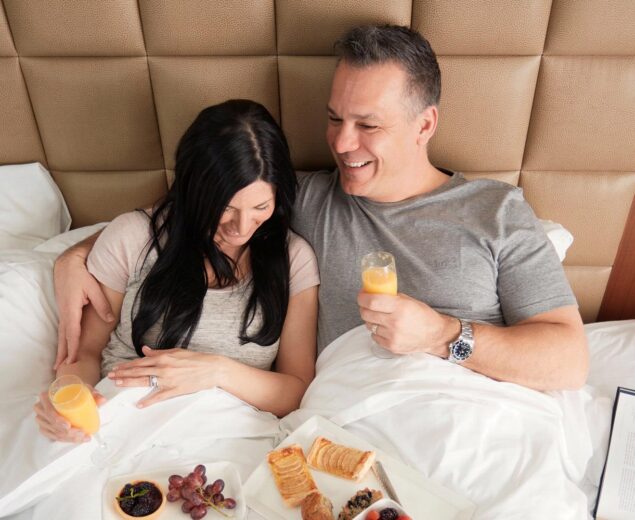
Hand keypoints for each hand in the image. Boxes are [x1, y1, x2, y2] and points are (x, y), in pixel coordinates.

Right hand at [34, 385, 105, 442]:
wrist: (69, 393)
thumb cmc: (75, 391)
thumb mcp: (84, 389)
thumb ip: (93, 394)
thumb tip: (102, 400)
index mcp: (46, 396)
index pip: (48, 410)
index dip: (57, 419)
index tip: (68, 425)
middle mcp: (40, 408)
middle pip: (51, 424)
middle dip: (67, 432)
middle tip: (82, 433)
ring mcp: (41, 419)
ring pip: (53, 432)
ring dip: (68, 437)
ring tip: (84, 437)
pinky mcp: (45, 427)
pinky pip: (53, 437)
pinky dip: (66, 439)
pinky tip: (77, 439)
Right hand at [54, 253, 113, 368]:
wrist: (67, 264)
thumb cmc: (81, 274)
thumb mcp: (94, 288)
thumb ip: (102, 305)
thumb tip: (110, 320)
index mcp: (71, 309)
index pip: (72, 333)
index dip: (73, 348)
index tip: (73, 360)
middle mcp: (64, 313)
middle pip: (63, 337)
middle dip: (63, 353)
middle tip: (60, 369)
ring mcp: (63, 311)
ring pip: (61, 333)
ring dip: (61, 348)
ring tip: (58, 363)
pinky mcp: (64, 309)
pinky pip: (63, 328)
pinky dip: (62, 339)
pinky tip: (63, 346)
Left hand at [108, 346, 223, 406]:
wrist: (211, 368)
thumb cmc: (195, 359)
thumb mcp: (176, 351)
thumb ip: (159, 352)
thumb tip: (145, 350)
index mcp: (163, 358)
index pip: (140, 362)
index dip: (127, 365)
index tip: (116, 367)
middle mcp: (163, 368)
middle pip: (138, 372)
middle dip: (123, 374)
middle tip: (110, 376)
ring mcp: (168, 380)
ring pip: (144, 382)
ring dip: (130, 383)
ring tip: (118, 384)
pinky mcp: (174, 390)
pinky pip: (158, 396)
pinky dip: (148, 401)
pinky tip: (139, 404)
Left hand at [357, 291, 459, 355]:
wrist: (434, 335)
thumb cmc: (422, 315)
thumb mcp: (408, 301)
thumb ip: (391, 297)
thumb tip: (372, 292)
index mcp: (399, 307)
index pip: (371, 302)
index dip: (362, 298)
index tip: (361, 296)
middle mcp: (395, 322)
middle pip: (366, 314)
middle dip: (364, 308)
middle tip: (366, 305)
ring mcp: (392, 336)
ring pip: (369, 325)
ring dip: (371, 320)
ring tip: (379, 317)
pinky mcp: (392, 346)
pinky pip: (374, 336)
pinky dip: (377, 332)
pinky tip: (385, 328)